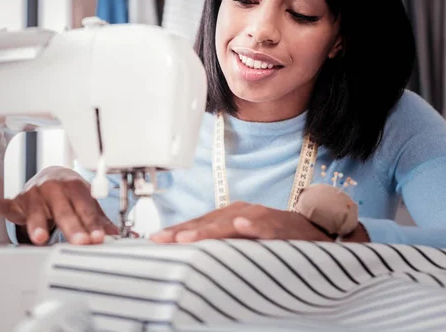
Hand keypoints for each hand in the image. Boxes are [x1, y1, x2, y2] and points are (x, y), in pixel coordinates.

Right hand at [0, 166, 118, 244]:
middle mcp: (54, 188)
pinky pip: (5, 203)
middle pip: (63, 210)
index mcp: (74, 187)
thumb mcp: (86, 201)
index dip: (92, 224)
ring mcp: (34, 194)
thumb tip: (114, 233)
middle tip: (80, 241)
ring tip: (39, 237)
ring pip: (36, 210)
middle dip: (72, 227)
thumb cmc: (70, 191)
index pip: (85, 208)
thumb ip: (98, 218)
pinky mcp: (17, 201)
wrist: (51, 175)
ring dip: (37, 224)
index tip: (98, 238)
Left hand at [150, 202, 335, 243]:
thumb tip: (186, 256)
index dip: (176, 232)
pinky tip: (242, 226)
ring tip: (189, 238)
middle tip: (164, 241)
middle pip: (208, 222)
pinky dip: (254, 226)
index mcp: (228, 216)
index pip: (197, 224)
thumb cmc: (271, 240)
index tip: (154, 241)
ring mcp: (261, 217)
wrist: (313, 234)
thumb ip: (217, 246)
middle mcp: (241, 212)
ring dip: (210, 230)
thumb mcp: (240, 242)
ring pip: (231, 223)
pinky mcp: (282, 227)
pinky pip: (267, 227)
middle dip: (185, 232)